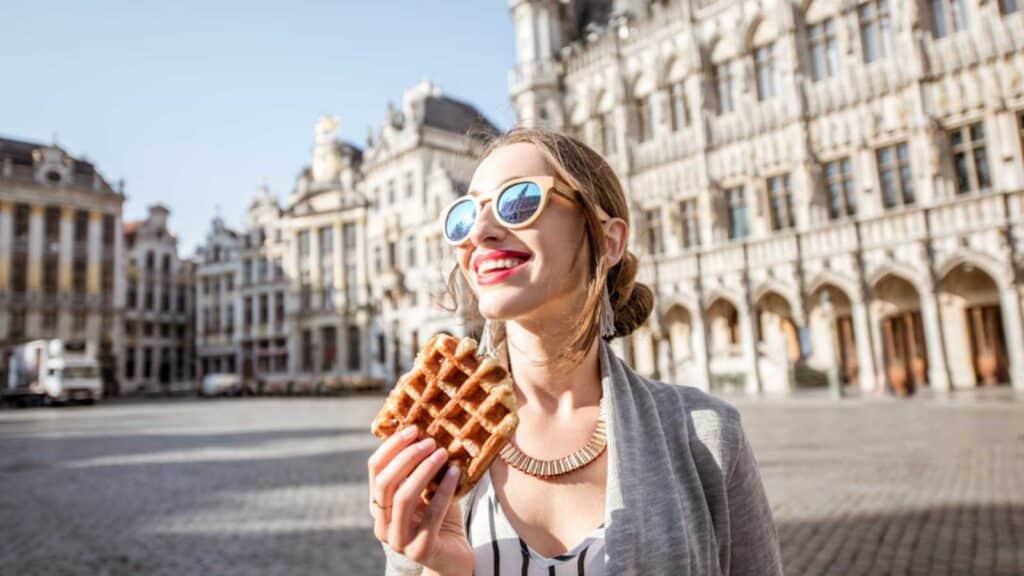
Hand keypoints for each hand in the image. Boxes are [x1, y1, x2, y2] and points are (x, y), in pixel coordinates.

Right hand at [368, 426, 473, 574]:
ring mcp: (398, 540)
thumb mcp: (427, 491)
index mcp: (379, 506)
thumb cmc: (440, 519)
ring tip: (443, 453)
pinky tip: (455, 473)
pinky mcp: (420, 550)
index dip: (391, 446)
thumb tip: (426, 430)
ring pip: (403, 498)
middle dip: (407, 457)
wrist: (454, 559)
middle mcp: (382, 524)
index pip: (375, 470)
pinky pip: (431, 515)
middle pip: (385, 483)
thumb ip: (420, 469)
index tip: (413, 428)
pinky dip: (444, 490)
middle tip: (430, 441)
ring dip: (424, 470)